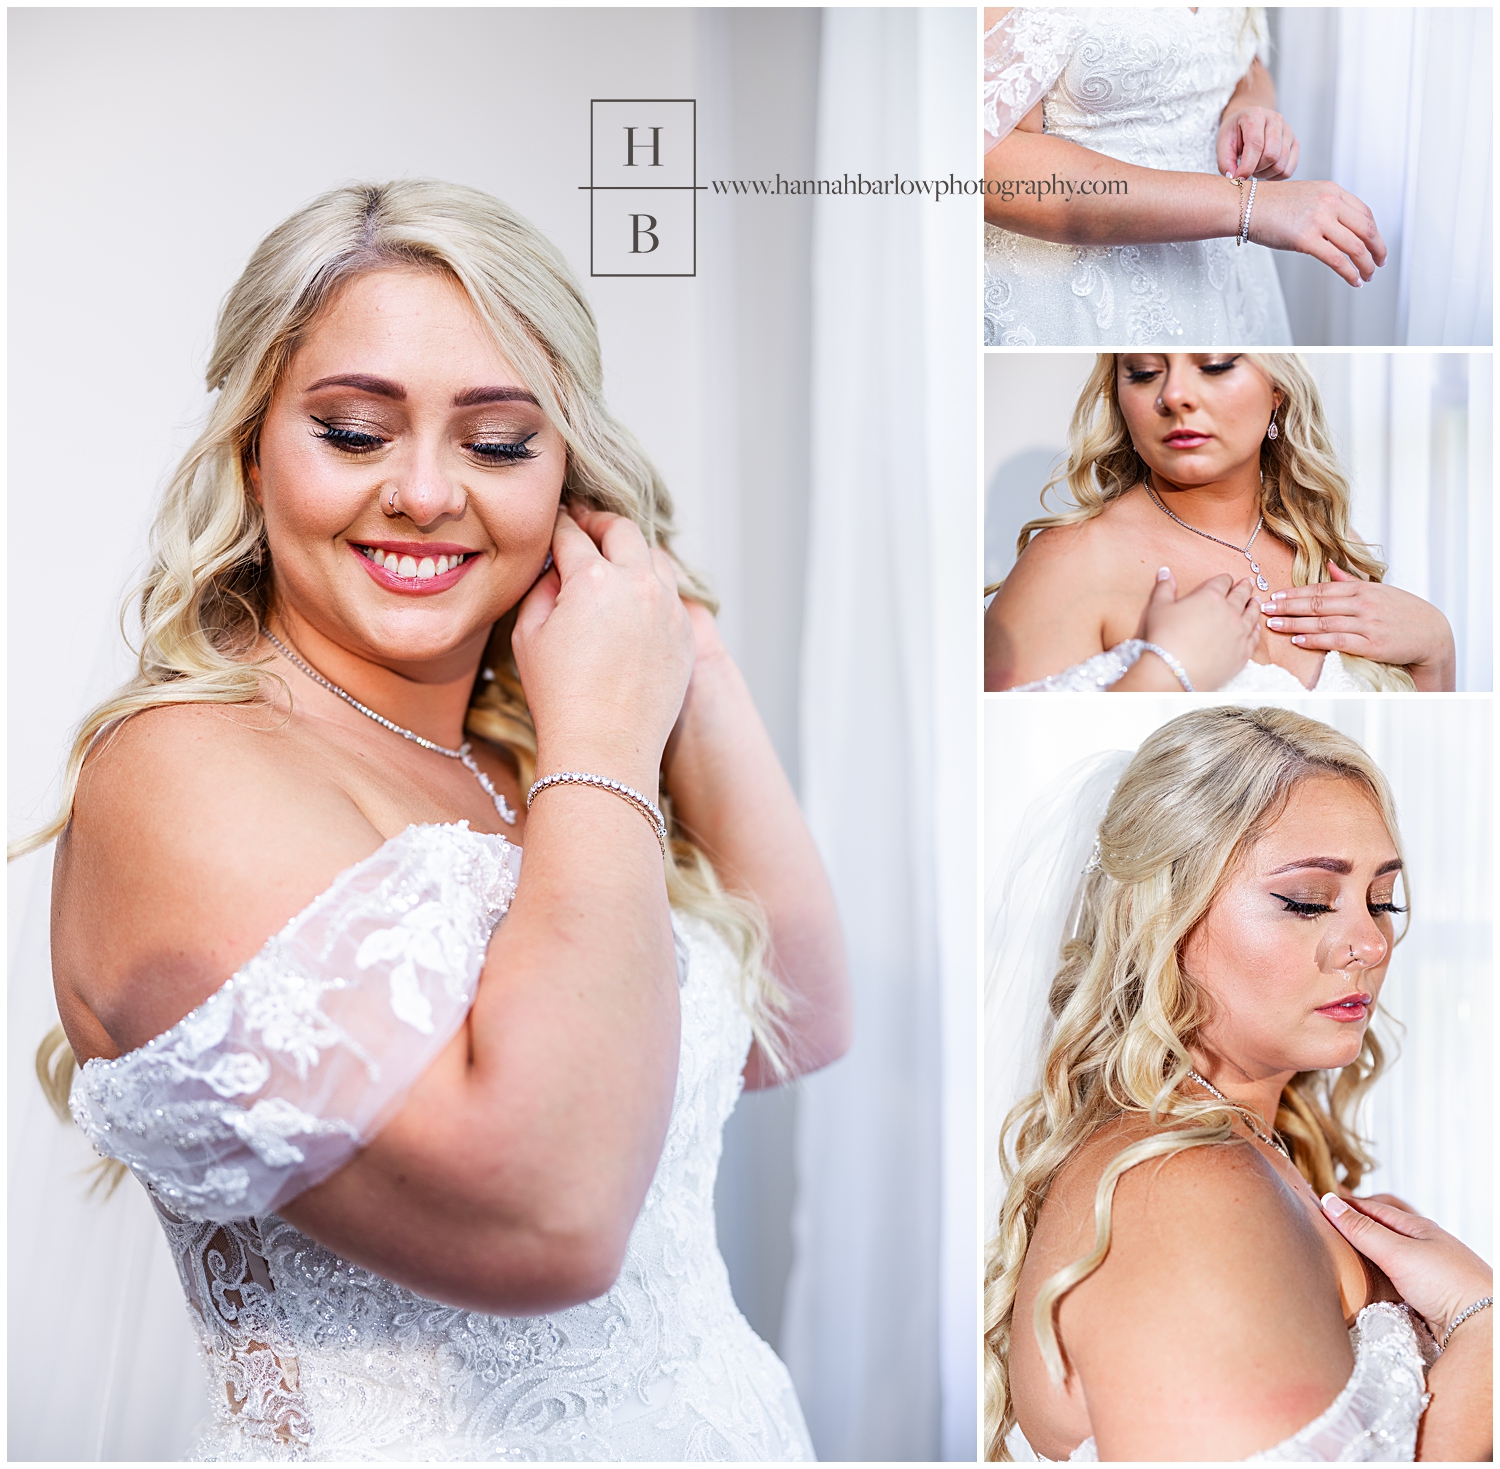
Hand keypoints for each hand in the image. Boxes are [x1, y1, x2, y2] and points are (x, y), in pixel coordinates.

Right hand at [512, 506, 695, 787]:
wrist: (604, 746)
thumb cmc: (559, 697)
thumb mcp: (529, 636)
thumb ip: (542, 588)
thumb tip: (558, 568)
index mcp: (593, 579)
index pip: (572, 534)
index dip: (558, 524)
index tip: (554, 521)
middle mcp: (637, 584)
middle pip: (621, 530)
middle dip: (599, 522)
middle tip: (586, 524)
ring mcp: (667, 608)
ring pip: (654, 557)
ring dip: (633, 551)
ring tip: (615, 558)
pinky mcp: (685, 633)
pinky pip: (671, 593)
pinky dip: (653, 586)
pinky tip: (637, 597)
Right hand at [1140, 567, 1260, 689]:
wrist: (1175, 671)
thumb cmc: (1164, 639)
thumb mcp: (1158, 608)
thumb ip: (1164, 588)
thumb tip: (1164, 571)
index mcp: (1210, 597)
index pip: (1222, 582)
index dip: (1225, 579)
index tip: (1227, 579)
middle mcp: (1230, 611)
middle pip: (1241, 594)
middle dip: (1244, 587)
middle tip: (1248, 583)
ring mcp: (1239, 631)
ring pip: (1252, 613)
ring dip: (1254, 605)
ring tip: (1255, 601)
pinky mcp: (1243, 651)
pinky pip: (1255, 636)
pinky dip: (1256, 628)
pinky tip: (1255, 626)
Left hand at [1217, 106, 1298, 180]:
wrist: (1248, 122)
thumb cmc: (1235, 133)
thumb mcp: (1223, 143)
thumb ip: (1225, 161)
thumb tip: (1234, 178)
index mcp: (1256, 115)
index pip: (1256, 144)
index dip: (1247, 166)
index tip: (1238, 177)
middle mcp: (1276, 120)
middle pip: (1271, 155)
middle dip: (1256, 169)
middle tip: (1246, 168)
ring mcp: (1288, 131)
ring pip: (1281, 164)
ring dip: (1265, 173)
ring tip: (1255, 168)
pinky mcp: (1295, 143)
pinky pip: (1289, 169)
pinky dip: (1276, 176)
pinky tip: (1266, 171)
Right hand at [1246, 180, 1386, 285]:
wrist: (1244, 206)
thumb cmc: (1268, 205)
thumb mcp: (1305, 196)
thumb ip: (1325, 208)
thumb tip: (1339, 231)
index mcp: (1331, 191)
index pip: (1365, 213)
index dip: (1375, 232)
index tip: (1376, 245)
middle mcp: (1329, 203)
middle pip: (1367, 229)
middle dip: (1378, 249)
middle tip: (1379, 263)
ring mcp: (1318, 220)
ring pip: (1356, 246)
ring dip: (1366, 265)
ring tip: (1367, 276)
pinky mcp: (1305, 239)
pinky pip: (1337, 260)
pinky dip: (1350, 273)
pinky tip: (1354, 280)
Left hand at [1262, 562, 1455, 686]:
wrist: (1432, 634)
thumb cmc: (1402, 612)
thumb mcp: (1378, 590)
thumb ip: (1351, 580)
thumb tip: (1331, 564)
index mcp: (1361, 589)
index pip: (1321, 589)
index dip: (1295, 593)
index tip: (1274, 596)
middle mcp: (1362, 604)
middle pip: (1317, 603)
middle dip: (1287, 606)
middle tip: (1264, 608)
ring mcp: (1366, 624)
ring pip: (1323, 622)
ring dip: (1295, 623)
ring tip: (1273, 624)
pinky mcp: (1371, 644)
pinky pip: (1337, 641)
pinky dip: (1315, 640)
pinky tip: (1298, 640)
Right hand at [1321, 1192, 1492, 1344]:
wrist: (1483, 1326)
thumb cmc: (1448, 1283)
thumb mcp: (1397, 1252)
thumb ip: (1362, 1229)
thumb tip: (1329, 1202)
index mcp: (1418, 1227)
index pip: (1374, 1208)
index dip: (1348, 1205)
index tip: (1322, 1204)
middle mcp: (1424, 1247)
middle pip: (1383, 1232)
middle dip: (1357, 1229)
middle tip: (1329, 1230)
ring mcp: (1428, 1272)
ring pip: (1389, 1258)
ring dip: (1368, 1257)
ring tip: (1344, 1259)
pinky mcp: (1429, 1297)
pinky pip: (1396, 1281)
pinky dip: (1380, 1279)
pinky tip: (1371, 1287)